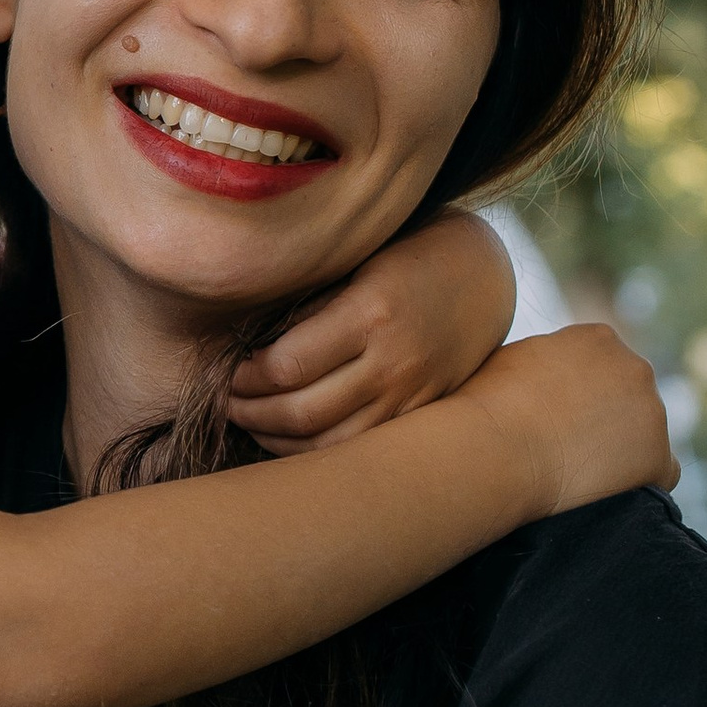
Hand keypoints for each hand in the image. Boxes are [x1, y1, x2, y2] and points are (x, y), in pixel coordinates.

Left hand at [229, 210, 514, 452]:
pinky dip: (317, 450)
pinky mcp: (421, 413)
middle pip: (302, 412)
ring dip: (277, 439)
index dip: (243, 377)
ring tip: (250, 422)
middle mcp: (393, 360)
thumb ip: (309, 306)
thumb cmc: (403, 256)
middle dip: (250, 412)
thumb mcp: (355, 264)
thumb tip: (244, 347)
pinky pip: (360, 447)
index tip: (224, 371)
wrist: (482, 274)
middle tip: (225, 403)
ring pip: (329, 443)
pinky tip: (290, 436)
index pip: (286, 366)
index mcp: (370, 312)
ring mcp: (411, 393)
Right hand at [458, 322, 676, 520]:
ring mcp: (652, 414)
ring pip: (643, 435)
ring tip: (574, 472)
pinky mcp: (659, 459)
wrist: (495, 450)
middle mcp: (636, 368)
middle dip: (604, 417)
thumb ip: (545, 358)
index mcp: (599, 338)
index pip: (601, 365)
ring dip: (619, 451)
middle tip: (564, 445)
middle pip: (628, 396)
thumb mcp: (512, 358)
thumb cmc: (487, 406)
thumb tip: (546, 372)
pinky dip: (637, 483)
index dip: (576, 394)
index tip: (553, 414)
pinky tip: (599, 491)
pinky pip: (659, 473)